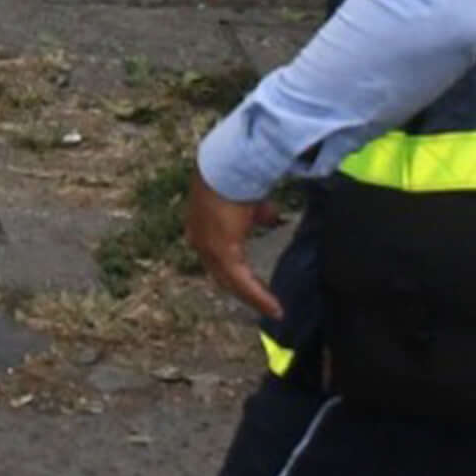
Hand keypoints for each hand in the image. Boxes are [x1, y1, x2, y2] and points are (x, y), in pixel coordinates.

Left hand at [184, 180, 285, 324]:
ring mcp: (209, 249)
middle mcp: (200, 242)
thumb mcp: (247, 200)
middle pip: (223, 276)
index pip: (218, 258)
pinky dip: (259, 295)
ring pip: (233, 282)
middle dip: (245, 291)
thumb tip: (272, 217)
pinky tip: (274, 307)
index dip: (235, 273)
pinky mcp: (223, 252)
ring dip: (253, 296)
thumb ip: (258, 213)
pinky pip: (242, 281)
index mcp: (201, 229)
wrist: (228, 165)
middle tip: (265, 304)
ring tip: (273, 309)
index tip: (251, 284)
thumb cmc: (237, 176)